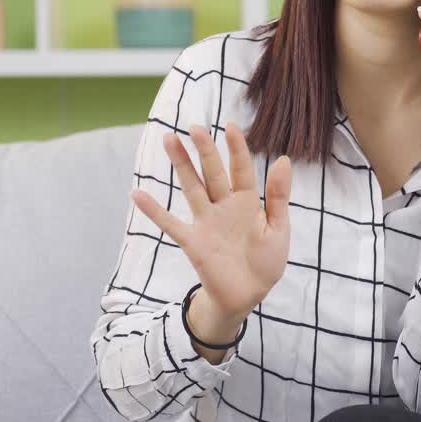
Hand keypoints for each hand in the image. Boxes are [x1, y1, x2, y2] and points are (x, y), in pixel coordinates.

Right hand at [131, 122, 292, 325]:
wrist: (248, 295)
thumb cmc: (266, 262)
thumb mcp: (279, 229)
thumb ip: (279, 196)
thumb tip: (283, 159)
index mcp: (247, 201)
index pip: (241, 169)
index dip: (236, 148)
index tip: (230, 126)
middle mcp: (224, 206)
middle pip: (213, 172)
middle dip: (204, 150)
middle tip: (195, 127)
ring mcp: (206, 222)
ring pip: (192, 187)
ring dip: (181, 165)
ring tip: (169, 140)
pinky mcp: (193, 241)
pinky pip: (170, 223)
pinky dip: (153, 210)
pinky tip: (137, 194)